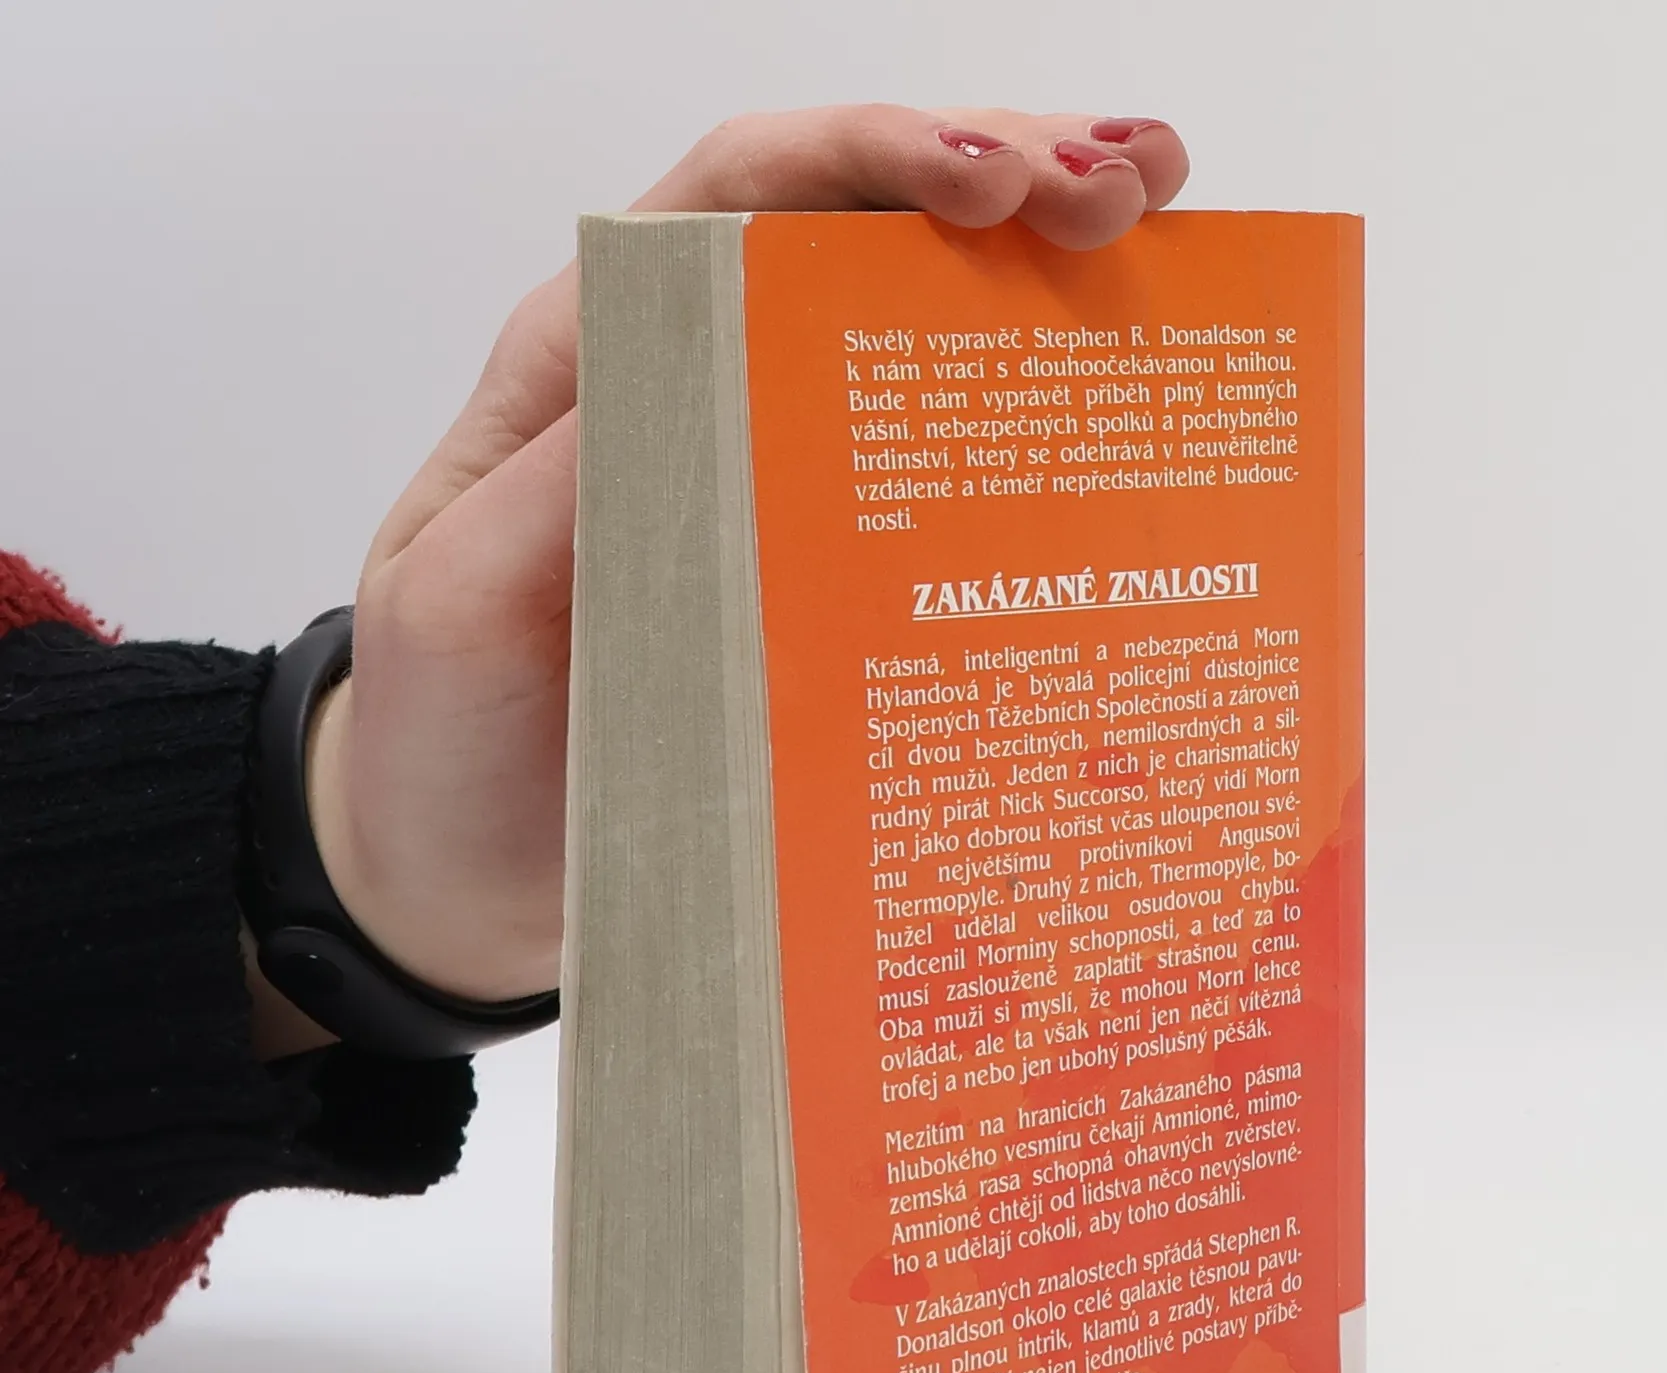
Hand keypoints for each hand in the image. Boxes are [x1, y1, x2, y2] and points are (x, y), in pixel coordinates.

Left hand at [308, 105, 1190, 1007]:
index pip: (743, 198)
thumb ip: (557, 491)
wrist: (463, 872)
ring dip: (1046, 272)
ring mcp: (776, 483)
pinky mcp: (828, 579)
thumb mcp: (460, 606)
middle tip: (1135, 185)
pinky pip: (939, 484)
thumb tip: (698, 368)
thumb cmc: (446, 736)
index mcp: (597, 363)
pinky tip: (1127, 414)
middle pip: (860, 233)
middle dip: (1005, 175)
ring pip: (918, 334)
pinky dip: (1035, 428)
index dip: (871, 157)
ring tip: (1169, 234)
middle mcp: (699, 392)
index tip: (991, 180)